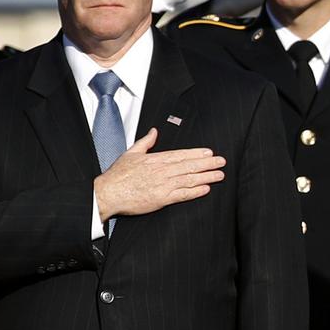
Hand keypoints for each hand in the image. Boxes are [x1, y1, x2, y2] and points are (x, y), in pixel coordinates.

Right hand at [95, 128, 225, 220]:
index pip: (180, 154)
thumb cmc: (117, 175)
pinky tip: (206, 189)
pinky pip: (182, 194)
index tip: (209, 152)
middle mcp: (161, 171)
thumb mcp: (130, 153)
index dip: (196, 153)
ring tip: (220, 174)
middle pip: (189, 165)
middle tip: (221, 161)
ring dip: (206, 176)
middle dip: (207, 163)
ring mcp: (163, 185)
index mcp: (155, 159)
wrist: (107, 193)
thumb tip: (154, 131)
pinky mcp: (161, 199)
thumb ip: (145, 142)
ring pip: (189, 179)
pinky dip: (195, 192)